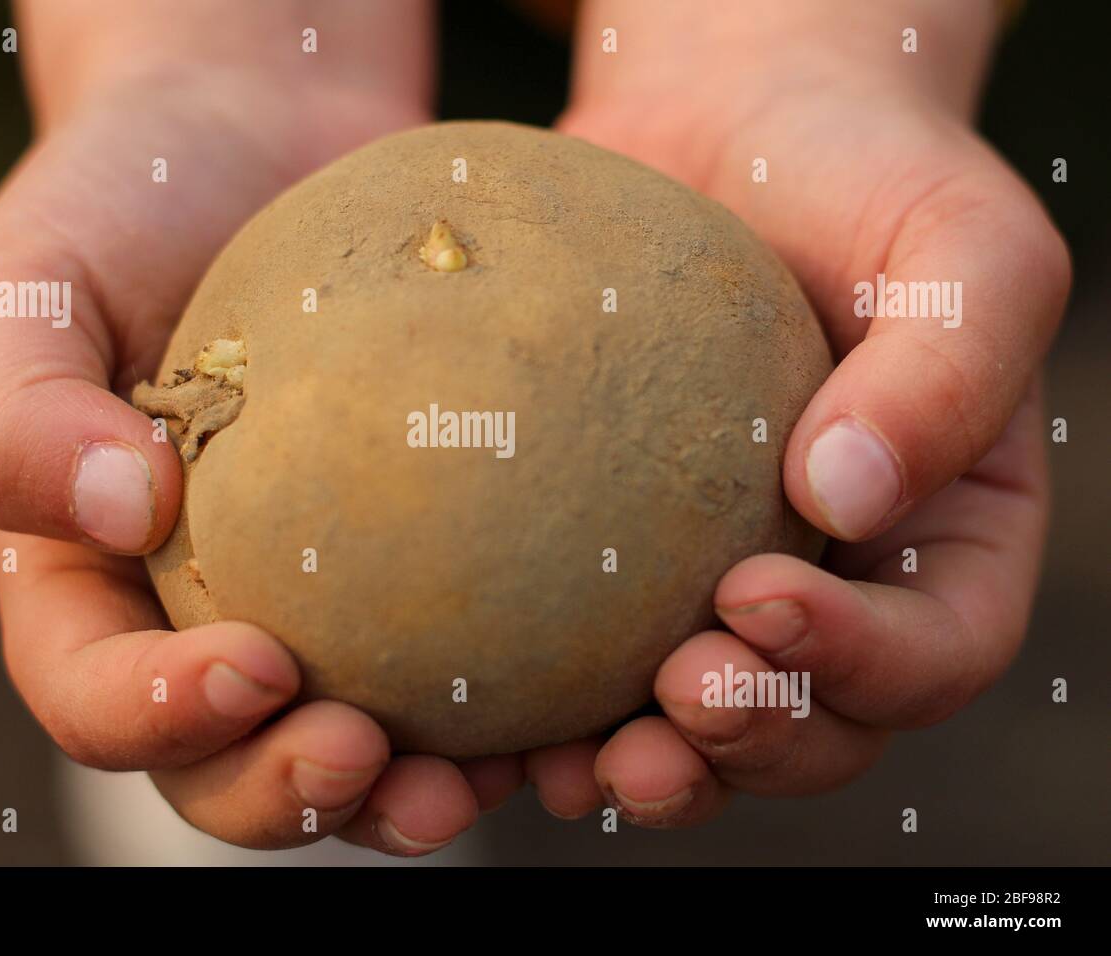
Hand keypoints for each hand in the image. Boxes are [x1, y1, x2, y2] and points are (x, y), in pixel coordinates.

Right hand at [0, 1, 517, 854]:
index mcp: (90, 585)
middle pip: (229, 764)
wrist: (262, 139)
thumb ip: (20, 406)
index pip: (96, 693)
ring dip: (411, 796)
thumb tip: (122, 516)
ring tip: (488, 775)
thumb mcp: (27, 282)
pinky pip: (468, 655)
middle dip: (290, 796)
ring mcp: (322, 603)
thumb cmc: (124, 206)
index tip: (255, 665)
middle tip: (369, 758)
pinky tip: (582, 689)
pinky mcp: (428, 565)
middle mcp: (204, 616)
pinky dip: (514, 701)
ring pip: (358, 746)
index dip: (159, 718)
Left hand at [521, 0, 1069, 822]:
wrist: (725, 126)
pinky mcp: (610, 563)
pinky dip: (538, 713)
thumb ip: (945, 370)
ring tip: (579, 766)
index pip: (932, 647)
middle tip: (670, 710)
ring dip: (643, 771)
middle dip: (747, 742)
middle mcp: (836, 585)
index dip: (858, 662)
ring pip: (694, 728)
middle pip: (816, 725)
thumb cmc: (863, 174)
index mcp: (941, 539)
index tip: (755, 596)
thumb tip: (843, 499)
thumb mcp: (959, 244)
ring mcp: (711, 585)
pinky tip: (480, 720)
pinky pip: (579, 664)